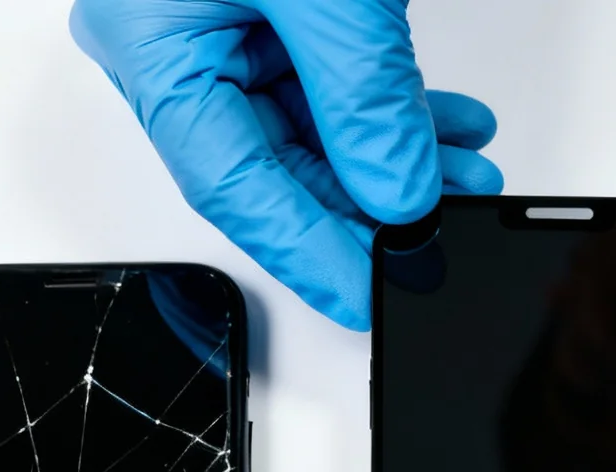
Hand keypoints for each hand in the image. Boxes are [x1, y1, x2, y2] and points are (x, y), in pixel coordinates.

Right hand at [70, 0, 502, 329]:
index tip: (375, 298)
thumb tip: (399, 195)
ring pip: (303, 128)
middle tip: (442, 234)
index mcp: (150, 50)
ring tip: (464, 173)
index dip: (311, 255)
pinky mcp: (252, 5)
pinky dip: (381, 102)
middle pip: (271, 169)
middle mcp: (167, 48)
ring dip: (390, 154)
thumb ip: (363, 96)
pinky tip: (442, 125)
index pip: (236, 190)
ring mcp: (206, 26)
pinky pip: (316, 80)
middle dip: (370, 204)